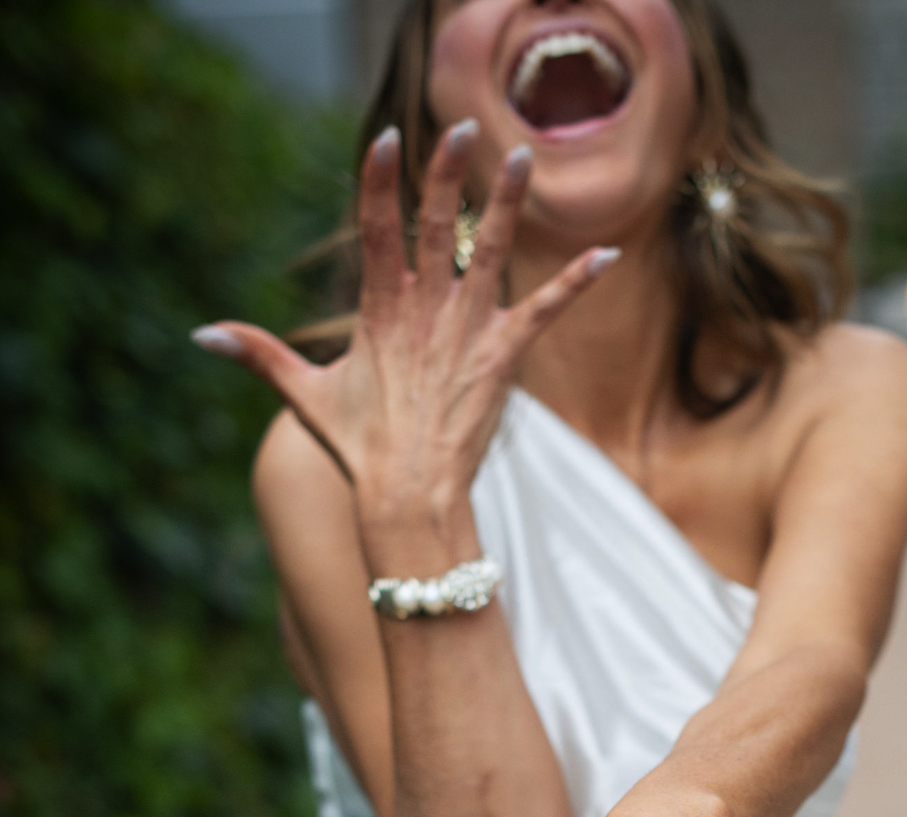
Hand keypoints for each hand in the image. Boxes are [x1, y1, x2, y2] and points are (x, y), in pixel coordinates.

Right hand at [191, 119, 619, 537]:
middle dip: (446, 176)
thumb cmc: (359, 450)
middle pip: (436, 228)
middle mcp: (424, 313)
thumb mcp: (305, 396)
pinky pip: (544, 310)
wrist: (408, 497)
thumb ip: (260, 354)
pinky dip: (575, 282)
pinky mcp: (503, 358)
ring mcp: (466, 333)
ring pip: (490, 253)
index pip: (376, 232)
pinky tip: (606, 254)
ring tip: (525, 157)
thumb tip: (200, 334)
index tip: (388, 142)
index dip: (381, 184)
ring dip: (508, 205)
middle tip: (462, 129)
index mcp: (379, 313)